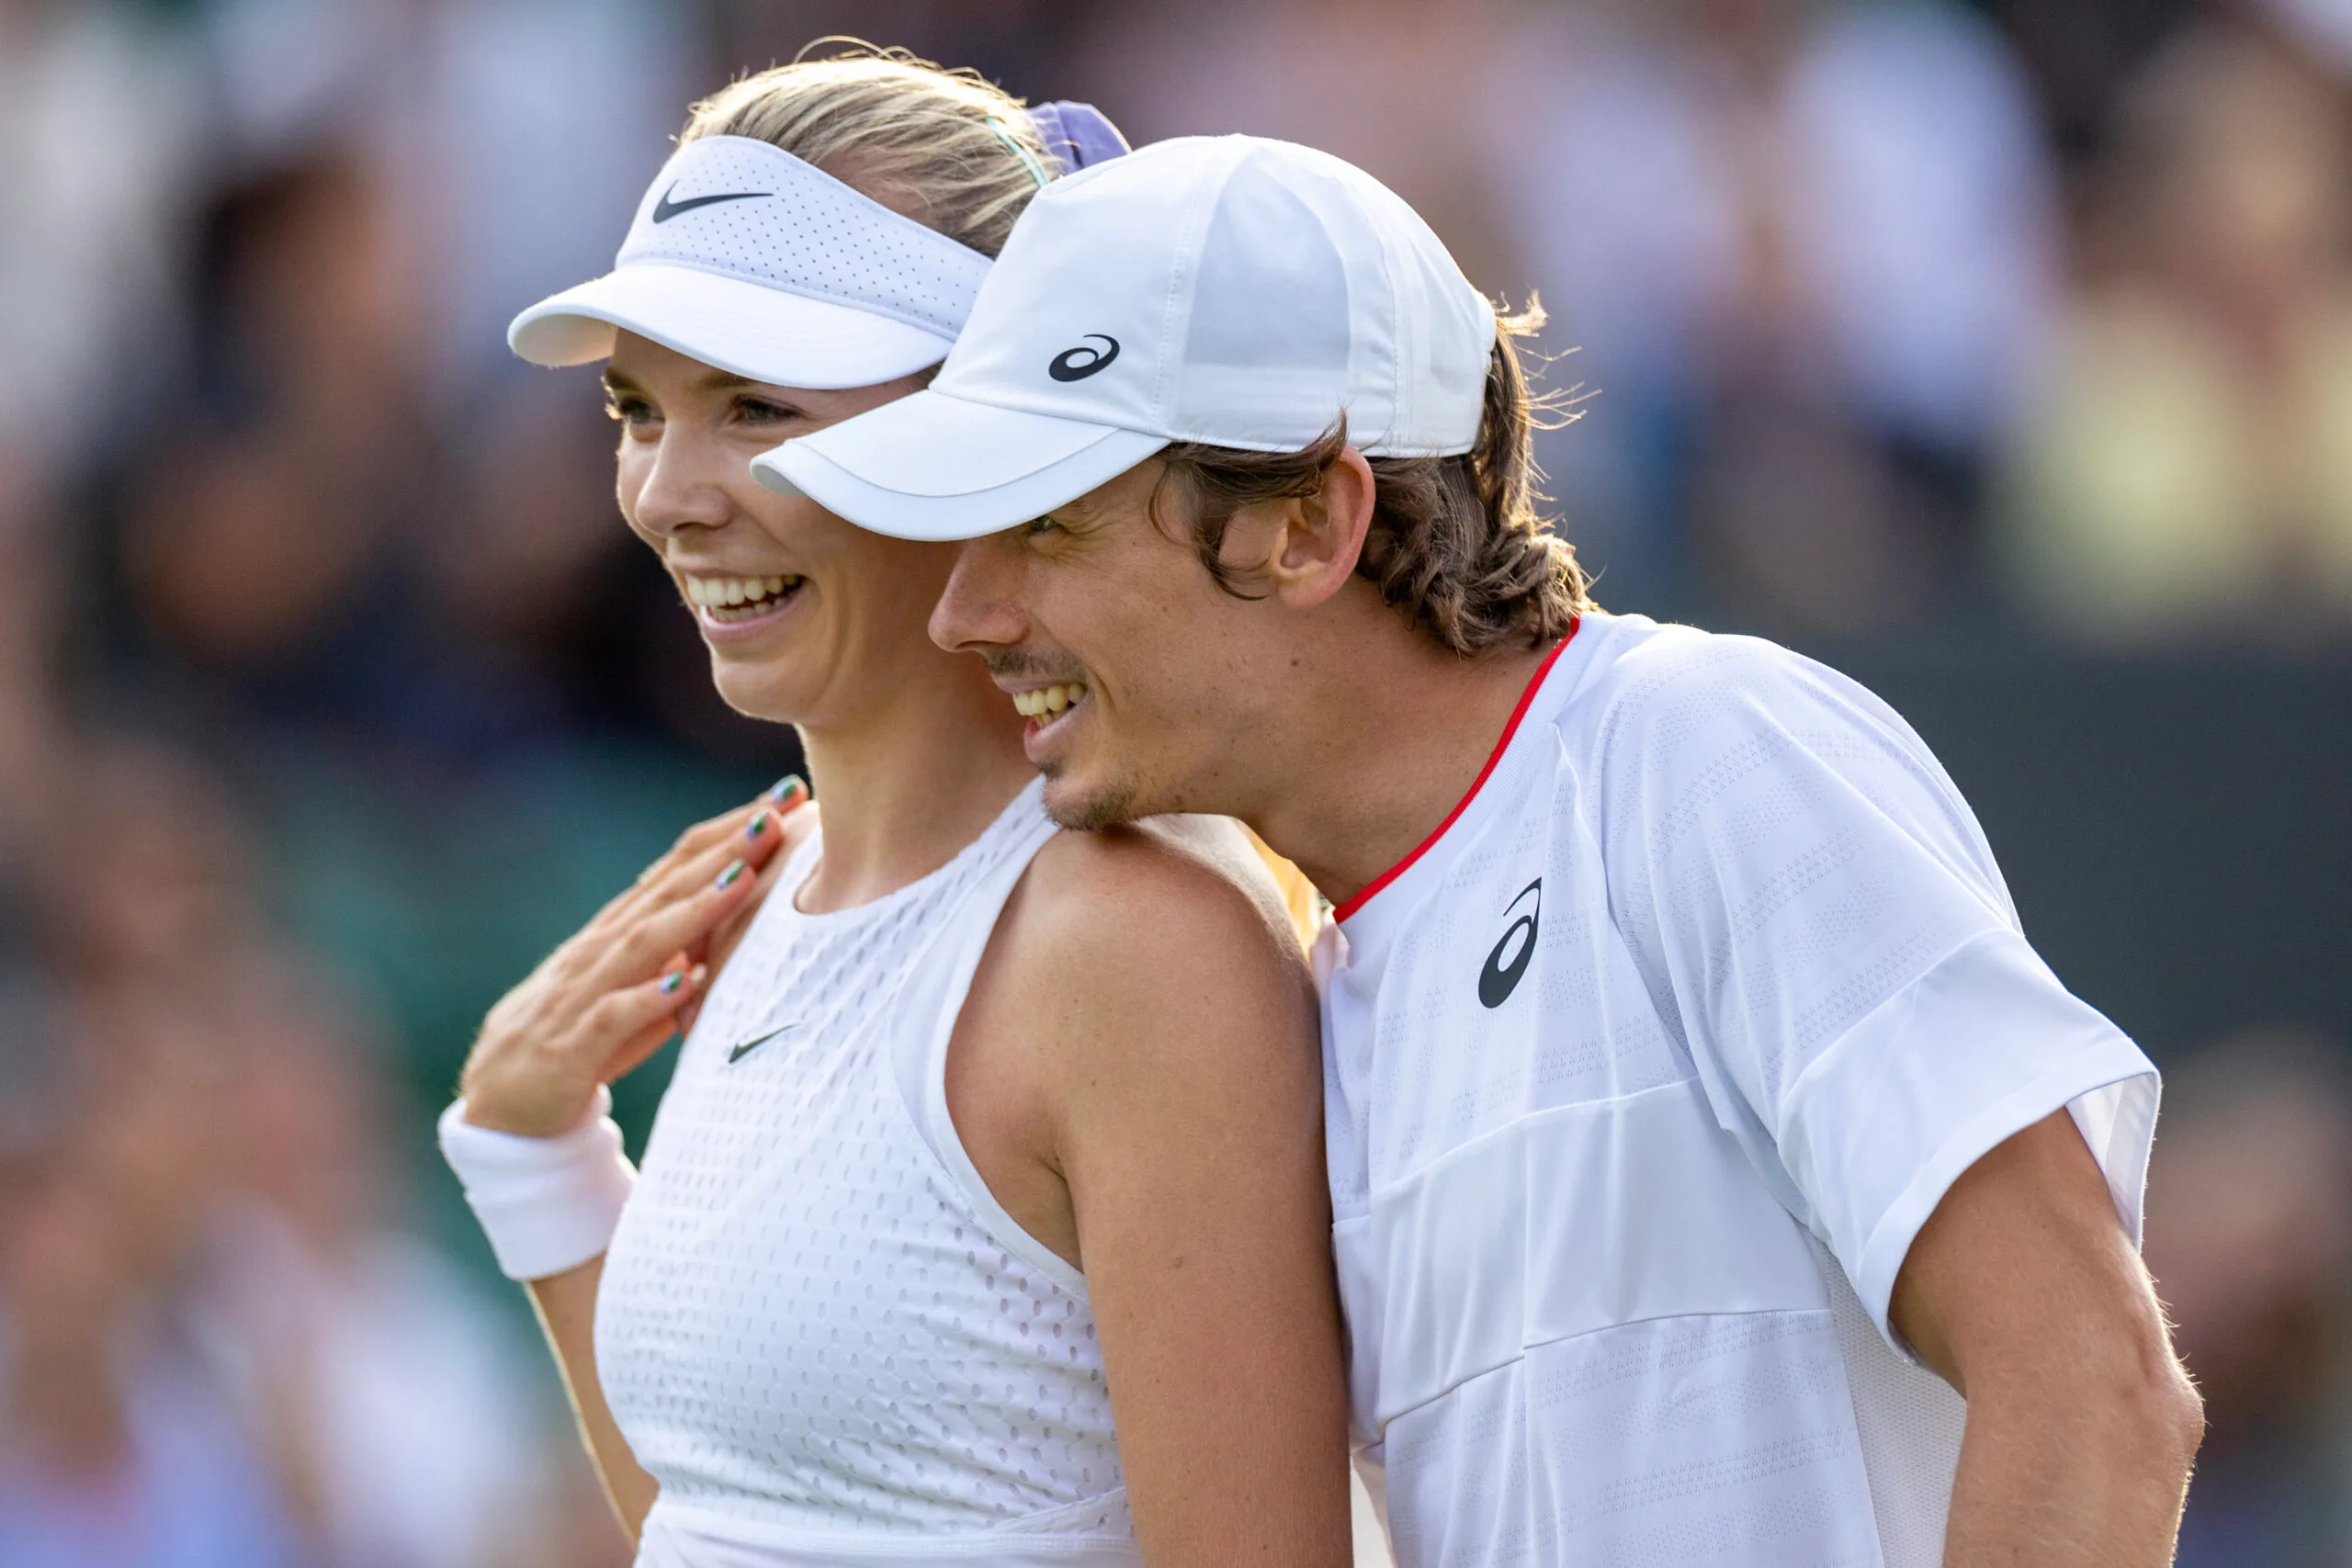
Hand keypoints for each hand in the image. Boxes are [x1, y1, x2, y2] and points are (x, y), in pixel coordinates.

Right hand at [458, 783, 812, 1136]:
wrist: (499, 1110)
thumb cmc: (582, 1044)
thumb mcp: (638, 991)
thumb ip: (680, 958)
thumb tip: (740, 926)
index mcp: (618, 933)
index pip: (676, 868)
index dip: (727, 832)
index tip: (783, 797)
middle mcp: (599, 951)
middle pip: (666, 890)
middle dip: (723, 849)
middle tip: (776, 812)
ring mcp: (581, 995)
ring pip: (643, 943)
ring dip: (695, 909)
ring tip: (744, 878)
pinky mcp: (571, 1048)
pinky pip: (612, 1018)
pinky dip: (649, 999)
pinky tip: (686, 980)